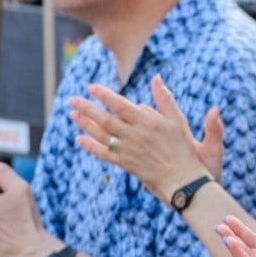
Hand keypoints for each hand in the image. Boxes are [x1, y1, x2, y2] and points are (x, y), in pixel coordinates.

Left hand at [71, 75, 218, 202]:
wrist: (182, 179)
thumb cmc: (183, 147)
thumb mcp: (178, 119)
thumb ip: (165, 98)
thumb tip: (156, 77)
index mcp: (148, 123)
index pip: (121, 106)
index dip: (105, 96)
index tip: (91, 87)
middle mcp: (135, 136)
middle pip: (106, 120)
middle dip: (88, 108)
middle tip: (73, 99)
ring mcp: (128, 151)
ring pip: (102, 135)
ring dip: (85, 124)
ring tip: (73, 114)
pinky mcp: (125, 164)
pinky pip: (104, 154)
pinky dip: (90, 147)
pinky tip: (80, 139)